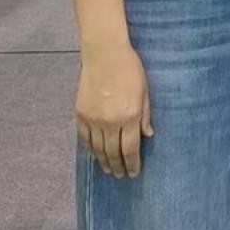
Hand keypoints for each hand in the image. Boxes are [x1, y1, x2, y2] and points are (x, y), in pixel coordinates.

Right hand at [77, 40, 152, 178]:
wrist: (104, 54)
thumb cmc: (130, 69)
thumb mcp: (145, 91)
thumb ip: (145, 115)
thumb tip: (148, 135)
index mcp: (129, 116)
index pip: (131, 148)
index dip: (132, 163)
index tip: (133, 173)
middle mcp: (110, 121)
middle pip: (113, 152)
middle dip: (118, 166)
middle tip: (121, 175)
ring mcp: (93, 119)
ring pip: (98, 148)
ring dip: (104, 161)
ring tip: (109, 169)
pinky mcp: (81, 114)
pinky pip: (85, 138)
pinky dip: (90, 149)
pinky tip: (95, 154)